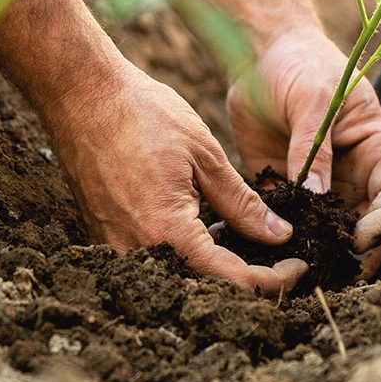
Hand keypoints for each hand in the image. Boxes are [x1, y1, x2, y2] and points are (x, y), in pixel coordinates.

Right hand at [42, 61, 307, 293]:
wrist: (81, 94)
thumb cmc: (142, 114)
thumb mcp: (205, 155)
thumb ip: (243, 203)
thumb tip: (279, 236)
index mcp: (167, 231)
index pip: (232, 279)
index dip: (274, 280)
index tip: (299, 266)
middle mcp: (137, 250)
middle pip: (203, 286)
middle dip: (247, 277)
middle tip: (277, 256)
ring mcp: (114, 245)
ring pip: (177, 276)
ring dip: (213, 264)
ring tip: (238, 233)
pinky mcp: (103, 234)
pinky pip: (151, 259)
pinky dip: (183, 250)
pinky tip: (201, 222)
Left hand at [227, 30, 380, 278]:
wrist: (260, 55)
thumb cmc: (301, 65)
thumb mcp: (313, 99)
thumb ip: (314, 147)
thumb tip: (316, 198)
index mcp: (376, 150)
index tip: (361, 239)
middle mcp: (354, 176)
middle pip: (368, 226)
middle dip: (357, 253)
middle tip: (333, 271)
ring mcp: (321, 188)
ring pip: (330, 234)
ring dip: (319, 252)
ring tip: (299, 270)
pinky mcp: (286, 191)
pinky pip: (289, 224)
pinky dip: (280, 240)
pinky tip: (263, 253)